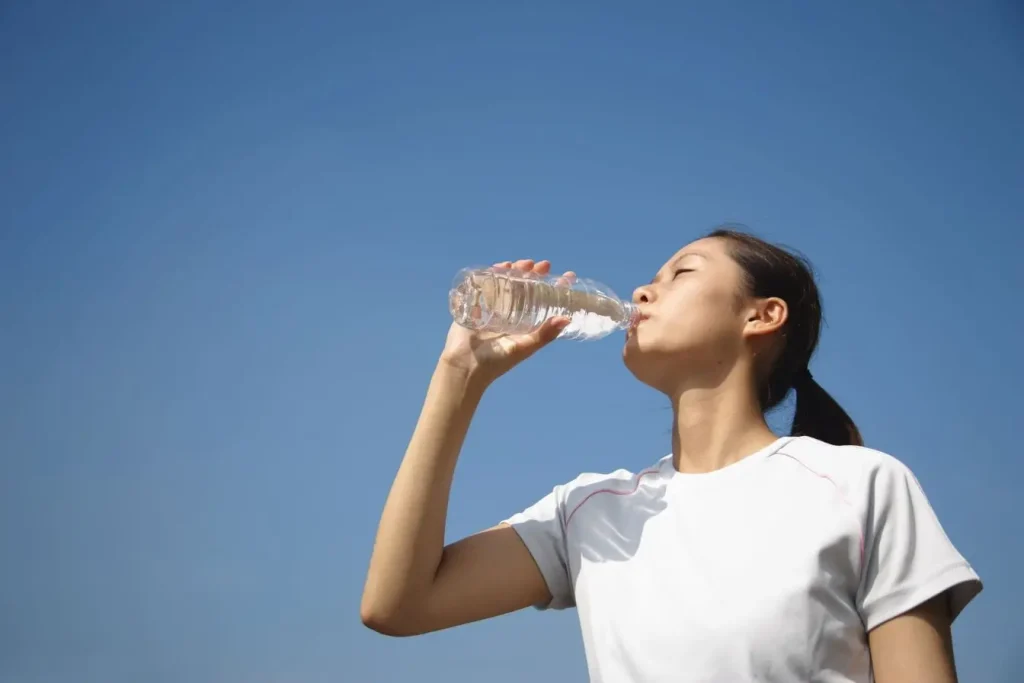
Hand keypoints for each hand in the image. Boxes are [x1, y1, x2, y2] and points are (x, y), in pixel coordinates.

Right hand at [439, 259, 572, 386]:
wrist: (465, 366)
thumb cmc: (497, 361)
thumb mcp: (524, 347)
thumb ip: (544, 335)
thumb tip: (567, 319)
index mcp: (525, 324)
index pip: (544, 302)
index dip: (555, 288)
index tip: (568, 276)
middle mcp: (512, 314)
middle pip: (526, 288)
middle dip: (535, 274)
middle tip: (544, 265)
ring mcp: (494, 307)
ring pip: (509, 283)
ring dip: (517, 271)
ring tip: (525, 263)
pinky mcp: (477, 303)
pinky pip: (488, 284)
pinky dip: (495, 273)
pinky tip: (502, 266)